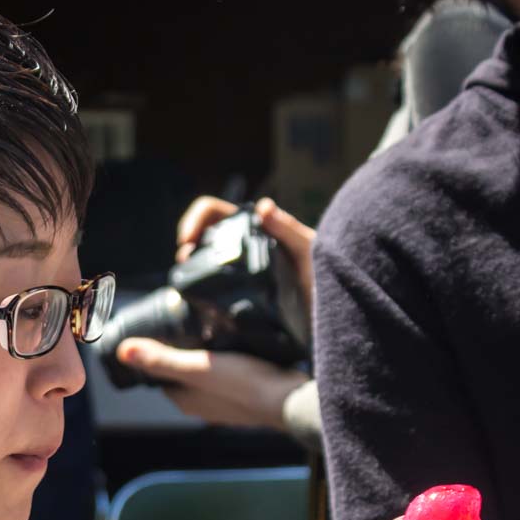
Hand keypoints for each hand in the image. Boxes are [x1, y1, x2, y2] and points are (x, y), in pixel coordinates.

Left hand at [113, 339, 306, 428]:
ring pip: (209, 374)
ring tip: (214, 330)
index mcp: (186, 401)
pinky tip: (239, 345)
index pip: (161, 375)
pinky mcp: (250, 395)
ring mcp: (228, 403)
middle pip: (184, 374)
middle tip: (190, 324)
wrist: (292, 398)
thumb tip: (123, 351)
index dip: (159, 354)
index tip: (164, 330)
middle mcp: (204, 406)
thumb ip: (161, 359)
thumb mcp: (198, 367)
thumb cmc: (245, 384)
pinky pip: (232, 376)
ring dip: (209, 356)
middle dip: (185, 352)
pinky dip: (231, 361)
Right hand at [175, 195, 315, 311]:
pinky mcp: (240, 293)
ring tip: (188, 279)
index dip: (195, 219)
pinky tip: (201, 297)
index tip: (189, 240)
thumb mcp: (310, 250)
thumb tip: (263, 207)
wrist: (335, 311)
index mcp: (256, 227)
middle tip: (185, 260)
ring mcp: (241, 268)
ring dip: (190, 264)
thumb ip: (290, 229)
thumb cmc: (328, 275)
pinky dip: (200, 286)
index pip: (213, 211)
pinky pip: (213, 284)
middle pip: (203, 233)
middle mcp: (245, 244)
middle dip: (187, 242)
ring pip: (204, 258)